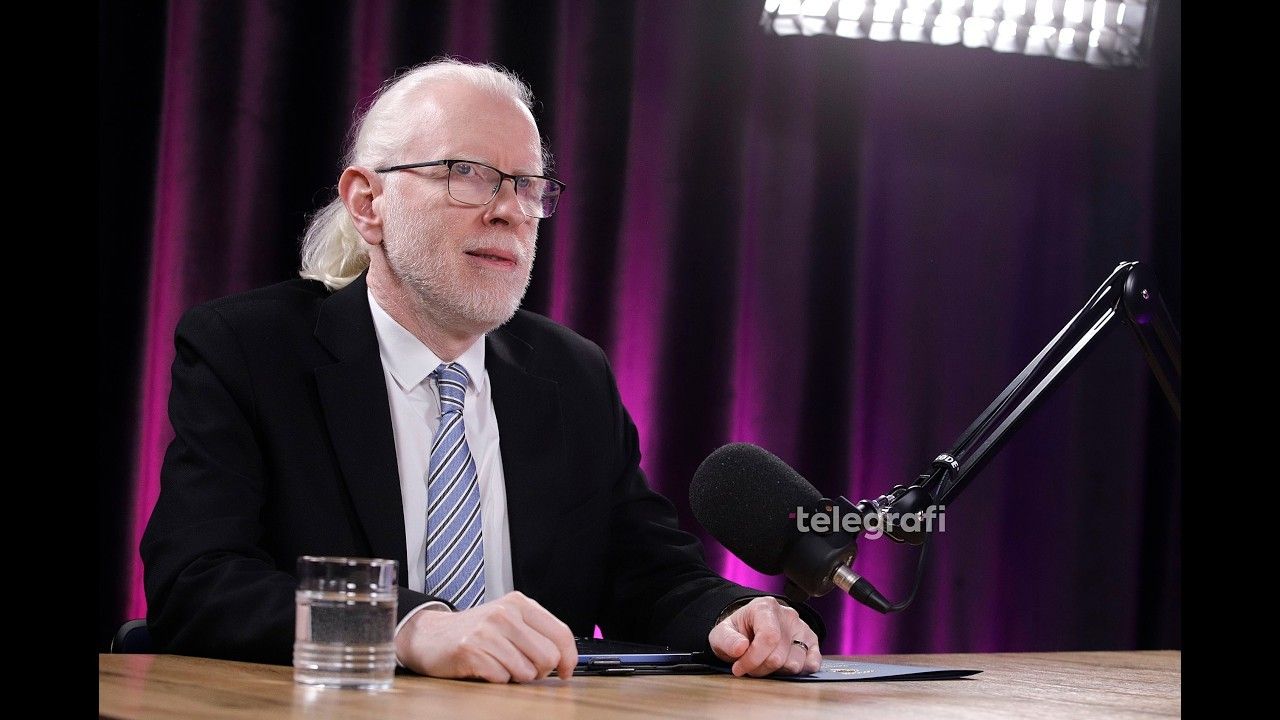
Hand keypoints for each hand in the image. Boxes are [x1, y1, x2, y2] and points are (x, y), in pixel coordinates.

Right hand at [394, 591, 577, 682]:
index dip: (569, 658)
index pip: (560, 633)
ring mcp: (487, 631)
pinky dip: (496, 679)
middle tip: (523, 668)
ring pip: (527, 671)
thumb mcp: (509, 621)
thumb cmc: (474, 632)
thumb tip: (565, 659)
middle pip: (548, 657)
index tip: (567, 671)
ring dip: (515, 676)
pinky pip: (502, 678)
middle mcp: (505, 613)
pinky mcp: (470, 650)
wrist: (430, 635)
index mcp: (519, 603)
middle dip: (540, 671)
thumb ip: (536, 633)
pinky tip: (484, 667)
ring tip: (499, 664)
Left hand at [708, 596, 820, 676]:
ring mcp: (802, 628)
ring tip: (764, 665)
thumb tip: (740, 648)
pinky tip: (783, 668)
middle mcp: (788, 615)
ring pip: (796, 663)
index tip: (739, 668)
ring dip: (776, 672)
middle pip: (780, 655)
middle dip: (760, 668)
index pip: (769, 637)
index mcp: (765, 607)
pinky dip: (799, 671)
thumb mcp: (721, 633)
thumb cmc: (736, 632)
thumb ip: (727, 640)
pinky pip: (813, 662)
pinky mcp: (811, 642)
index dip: (753, 658)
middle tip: (748, 668)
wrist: (747, 631)